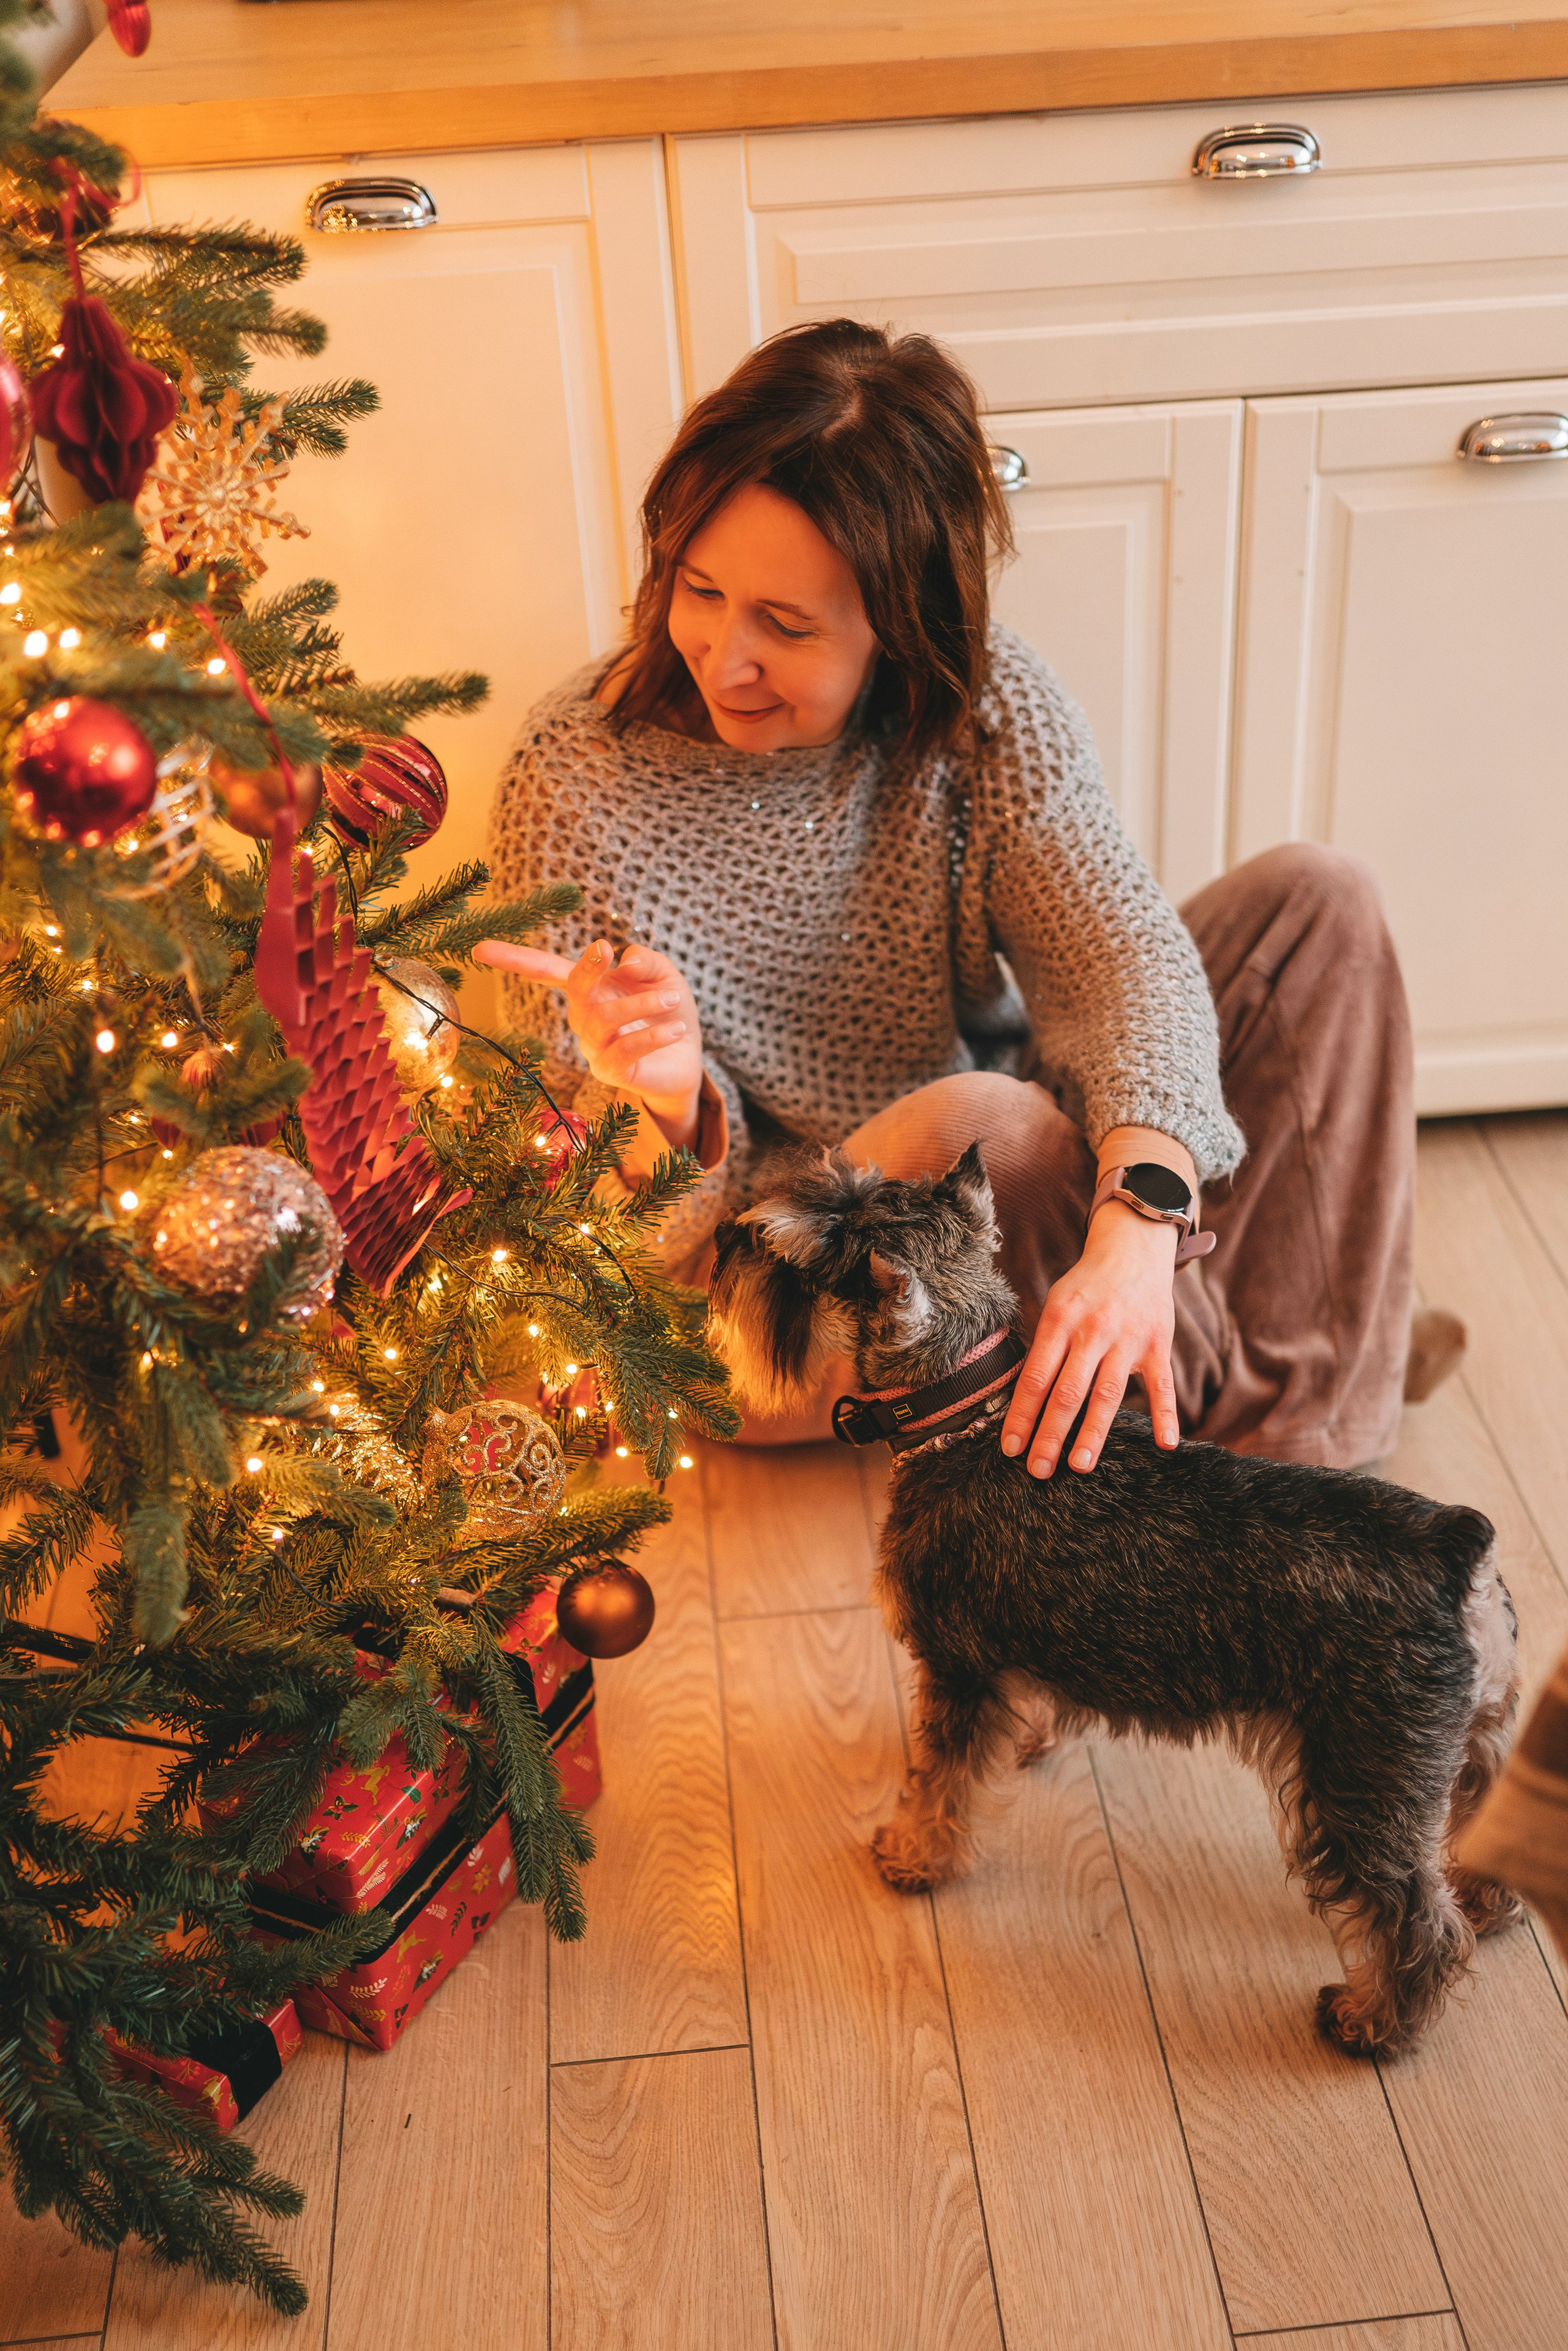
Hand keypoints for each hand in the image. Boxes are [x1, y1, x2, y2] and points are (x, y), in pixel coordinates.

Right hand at [474, 937, 703, 1148]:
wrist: (688, 1059)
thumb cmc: (669, 1010)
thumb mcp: (664, 976)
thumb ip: (647, 961)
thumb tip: (626, 960)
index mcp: (590, 989)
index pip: (546, 972)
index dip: (515, 960)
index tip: (479, 949)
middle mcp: (583, 1019)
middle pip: (574, 990)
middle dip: (589, 968)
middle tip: (609, 951)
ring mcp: (593, 1048)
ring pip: (603, 1019)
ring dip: (640, 1004)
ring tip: (673, 998)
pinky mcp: (612, 1073)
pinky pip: (624, 1050)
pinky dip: (652, 1035)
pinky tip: (676, 1027)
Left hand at [1000, 1202, 1180, 1475]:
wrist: (1133, 1249)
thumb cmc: (1086, 1286)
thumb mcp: (1056, 1305)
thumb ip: (1045, 1348)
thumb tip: (1024, 1401)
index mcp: (1060, 1320)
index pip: (1036, 1377)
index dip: (1022, 1415)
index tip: (1011, 1449)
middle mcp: (1093, 1330)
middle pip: (1068, 1392)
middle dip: (1050, 1434)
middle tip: (1038, 1471)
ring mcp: (1128, 1339)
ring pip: (1108, 1395)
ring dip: (1093, 1434)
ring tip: (1079, 1467)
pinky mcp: (1159, 1345)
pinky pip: (1163, 1386)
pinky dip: (1166, 1415)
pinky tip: (1165, 1444)